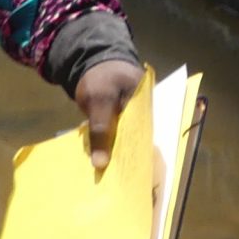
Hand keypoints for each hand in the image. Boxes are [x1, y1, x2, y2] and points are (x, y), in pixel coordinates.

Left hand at [75, 58, 142, 172]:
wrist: (90, 61)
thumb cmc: (100, 78)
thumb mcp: (99, 103)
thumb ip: (101, 131)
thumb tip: (101, 164)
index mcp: (147, 103)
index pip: (146, 132)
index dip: (137, 153)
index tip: (126, 174)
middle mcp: (144, 110)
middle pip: (136, 137)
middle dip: (124, 156)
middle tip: (112, 178)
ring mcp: (132, 114)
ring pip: (125, 137)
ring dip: (115, 151)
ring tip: (105, 174)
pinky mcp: (121, 117)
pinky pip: (117, 135)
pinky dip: (108, 145)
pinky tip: (99, 159)